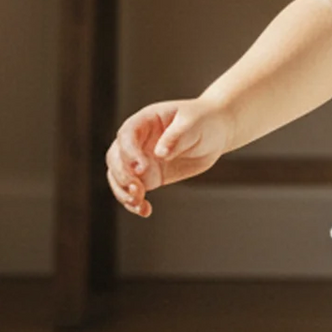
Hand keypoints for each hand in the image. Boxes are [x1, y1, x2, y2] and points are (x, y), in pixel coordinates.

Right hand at [105, 97, 235, 216]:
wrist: (216, 132)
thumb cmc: (203, 121)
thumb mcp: (193, 124)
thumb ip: (176, 137)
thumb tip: (160, 154)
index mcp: (145, 121)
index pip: (127, 135)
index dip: (129, 152)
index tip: (140, 168)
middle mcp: (138, 140)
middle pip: (115, 157)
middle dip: (122, 175)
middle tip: (137, 189)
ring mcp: (141, 159)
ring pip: (118, 177)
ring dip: (123, 192)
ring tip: (137, 203)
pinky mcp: (150, 176)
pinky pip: (134, 190)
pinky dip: (134, 202)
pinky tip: (144, 210)